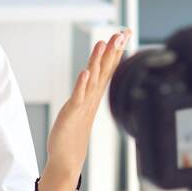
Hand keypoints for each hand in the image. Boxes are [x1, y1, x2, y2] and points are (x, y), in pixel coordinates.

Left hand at [45, 28, 130, 179]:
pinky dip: (82, 84)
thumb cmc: (73, 133)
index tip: (124, 32)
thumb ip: (88, 91)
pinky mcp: (73, 113)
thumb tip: (92, 76)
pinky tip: (85, 72)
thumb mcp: (83, 107)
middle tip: (122, 32)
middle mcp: (92, 97)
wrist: (67, 159)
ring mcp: (83, 105)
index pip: (108, 67)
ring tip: (103, 43)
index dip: (116, 50)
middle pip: (105, 69)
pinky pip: (79, 96)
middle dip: (113, 50)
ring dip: (98, 61)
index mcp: (95, 94)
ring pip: (93, 79)